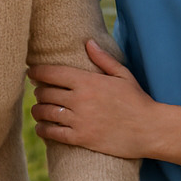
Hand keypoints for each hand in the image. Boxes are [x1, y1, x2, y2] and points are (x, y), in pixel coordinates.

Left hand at [30, 40, 157, 159]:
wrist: (150, 129)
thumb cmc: (138, 100)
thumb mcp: (123, 75)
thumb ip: (103, 59)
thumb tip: (88, 42)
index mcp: (88, 81)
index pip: (52, 73)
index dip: (37, 72)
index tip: (31, 72)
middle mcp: (80, 99)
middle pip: (45, 92)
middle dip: (39, 91)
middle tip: (39, 92)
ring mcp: (79, 120)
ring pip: (45, 113)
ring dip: (38, 110)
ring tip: (38, 110)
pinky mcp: (81, 138)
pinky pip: (52, 133)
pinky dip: (42, 130)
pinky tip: (41, 128)